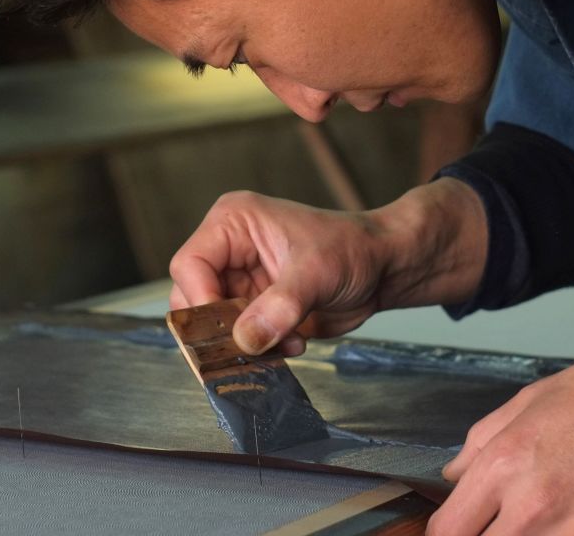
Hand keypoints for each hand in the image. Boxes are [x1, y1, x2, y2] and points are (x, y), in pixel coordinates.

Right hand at [169, 179, 486, 354]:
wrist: (384, 269)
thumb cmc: (354, 249)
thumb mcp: (317, 273)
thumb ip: (279, 307)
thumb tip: (245, 339)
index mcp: (233, 223)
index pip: (189, 264)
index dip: (200, 299)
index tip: (227, 327)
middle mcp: (230, 250)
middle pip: (192, 298)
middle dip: (220, 327)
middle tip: (252, 343)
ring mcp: (240, 280)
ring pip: (212, 324)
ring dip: (242, 343)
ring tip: (283, 342)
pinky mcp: (254, 307)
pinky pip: (236, 338)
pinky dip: (258, 349)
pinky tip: (292, 343)